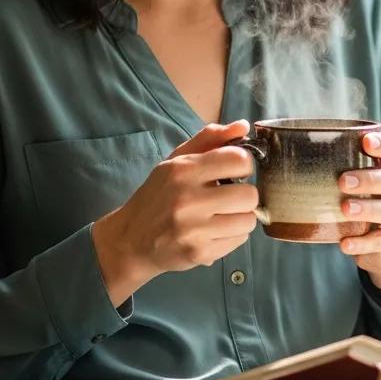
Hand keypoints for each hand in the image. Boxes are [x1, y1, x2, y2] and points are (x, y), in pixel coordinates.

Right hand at [92, 120, 258, 306]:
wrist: (131, 240)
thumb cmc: (159, 195)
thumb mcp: (176, 160)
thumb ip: (210, 139)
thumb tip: (243, 126)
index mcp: (183, 170)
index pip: (239, 160)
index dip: (244, 164)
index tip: (235, 171)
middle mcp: (187, 200)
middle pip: (249, 195)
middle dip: (245, 195)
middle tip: (230, 196)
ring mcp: (193, 229)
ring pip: (248, 220)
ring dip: (241, 217)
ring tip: (224, 215)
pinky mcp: (198, 253)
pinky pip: (239, 241)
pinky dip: (233, 235)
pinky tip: (215, 231)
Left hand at [338, 131, 380, 291]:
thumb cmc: (369, 200)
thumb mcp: (364, 182)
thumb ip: (344, 167)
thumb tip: (292, 151)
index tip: (365, 142)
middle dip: (369, 179)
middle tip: (342, 181)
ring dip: (368, 209)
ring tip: (345, 209)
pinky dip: (362, 243)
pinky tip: (345, 243)